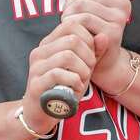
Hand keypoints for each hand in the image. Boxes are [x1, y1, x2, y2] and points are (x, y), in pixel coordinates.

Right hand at [20, 19, 96, 134]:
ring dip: (82, 70)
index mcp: (49, 43)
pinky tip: (76, 88)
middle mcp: (40, 52)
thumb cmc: (64, 87)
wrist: (42, 114)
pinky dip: (74, 81)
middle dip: (88, 56)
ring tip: (82, 79)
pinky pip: (58, 74)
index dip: (88, 39)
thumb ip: (94, 52)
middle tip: (88, 70)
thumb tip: (104, 36)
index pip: (71, 25)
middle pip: (72, 40)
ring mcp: (36, 67)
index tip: (91, 56)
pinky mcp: (35, 84)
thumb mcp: (82, 67)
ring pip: (66, 56)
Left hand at [59, 0, 131, 87]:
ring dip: (68, 15)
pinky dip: (73, 25)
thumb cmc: (92, 27)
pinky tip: (75, 32)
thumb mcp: (85, 3)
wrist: (102, 59)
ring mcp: (119, 18)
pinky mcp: (112, 32)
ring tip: (71, 24)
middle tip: (70, 16)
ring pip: (80, 6)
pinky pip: (83, 20)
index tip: (75, 0)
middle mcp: (123, 3)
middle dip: (69, 4)